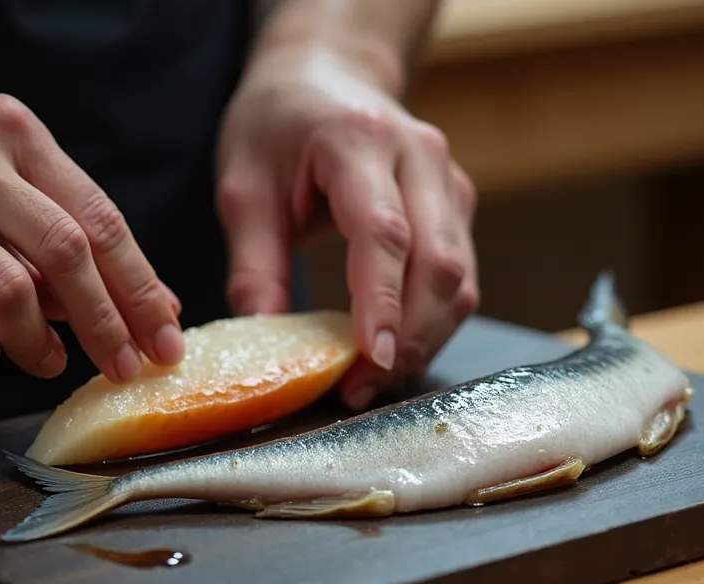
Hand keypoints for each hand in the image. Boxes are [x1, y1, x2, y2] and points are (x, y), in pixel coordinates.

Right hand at [0, 58, 183, 379]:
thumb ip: (53, 210)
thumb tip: (134, 293)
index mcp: (12, 133)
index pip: (101, 219)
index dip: (142, 286)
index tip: (166, 334)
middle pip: (69, 256)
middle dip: (111, 325)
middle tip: (128, 367)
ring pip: (10, 295)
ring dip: (41, 345)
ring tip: (46, 363)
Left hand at [215, 50, 478, 408]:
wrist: (325, 75)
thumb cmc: (277, 127)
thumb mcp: (242, 188)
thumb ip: (253, 264)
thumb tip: (264, 340)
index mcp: (360, 140)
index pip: (385, 232)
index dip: (382, 301)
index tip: (370, 358)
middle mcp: (421, 157)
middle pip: (439, 264)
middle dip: (407, 337)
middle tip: (359, 388)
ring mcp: (450, 182)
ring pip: (460, 279)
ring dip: (424, 339)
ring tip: (371, 381)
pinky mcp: (458, 207)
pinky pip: (460, 278)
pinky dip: (432, 323)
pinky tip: (393, 350)